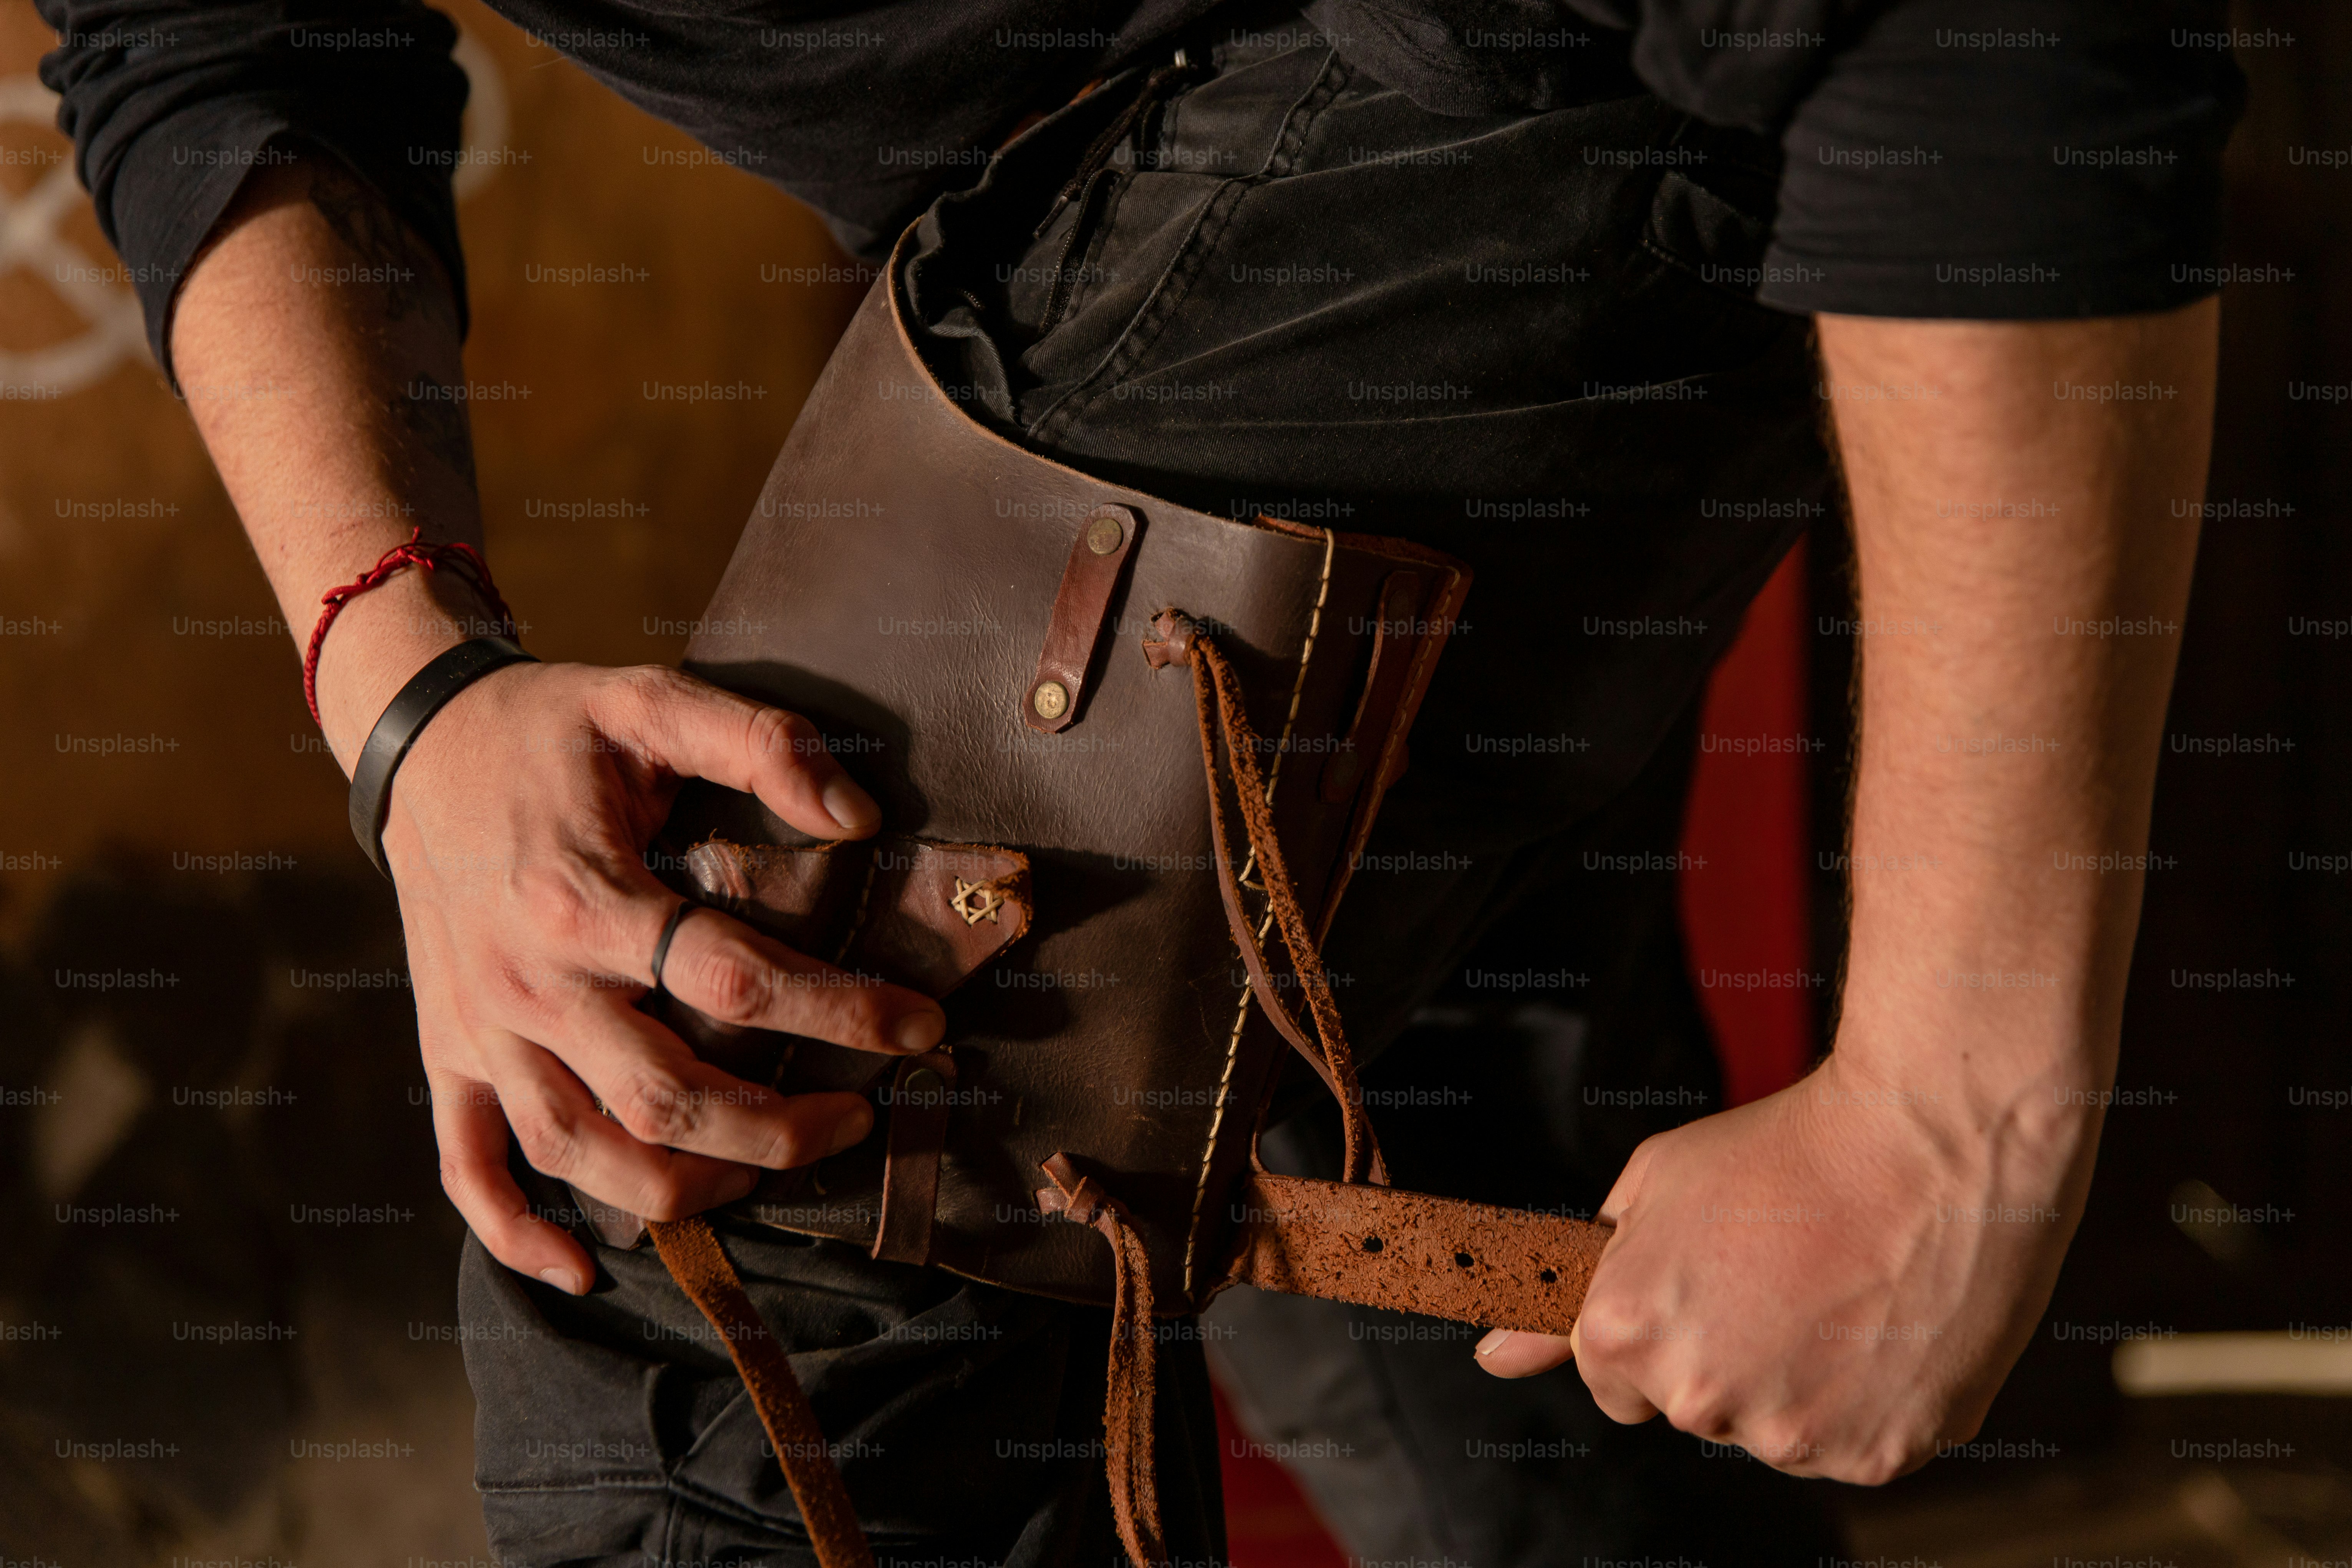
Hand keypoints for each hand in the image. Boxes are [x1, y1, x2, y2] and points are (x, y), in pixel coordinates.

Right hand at [380, 658, 945, 1295]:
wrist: (418, 742)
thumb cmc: (551, 727)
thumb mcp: (652, 699)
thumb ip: (759, 743)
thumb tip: (858, 815)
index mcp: (583, 896)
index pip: (734, 980)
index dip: (841, 1012)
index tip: (920, 1028)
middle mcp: (528, 980)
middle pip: (665, 1096)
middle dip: (779, 1127)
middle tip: (860, 1113)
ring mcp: (481, 1030)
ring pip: (580, 1153)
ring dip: (684, 1185)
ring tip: (767, 1168)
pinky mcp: (446, 1055)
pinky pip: (469, 1169)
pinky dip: (518, 1235)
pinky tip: (587, 1266)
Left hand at [1473, 1053, 2092, 1482]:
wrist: (1929, 1143)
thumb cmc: (1781, 1151)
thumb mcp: (1649, 1190)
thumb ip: (1559, 1291)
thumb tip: (1488, 1360)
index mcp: (1625, 1333)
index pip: (1609, 1378)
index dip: (1654, 1323)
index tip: (1700, 1281)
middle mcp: (1696, 1396)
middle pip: (1691, 1405)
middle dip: (1721, 1353)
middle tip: (1780, 1274)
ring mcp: (1789, 1435)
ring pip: (1773, 1430)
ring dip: (1795, 1380)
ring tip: (1840, 1292)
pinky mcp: (1874, 1454)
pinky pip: (1849, 1443)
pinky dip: (1866, 1401)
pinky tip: (1884, 1326)